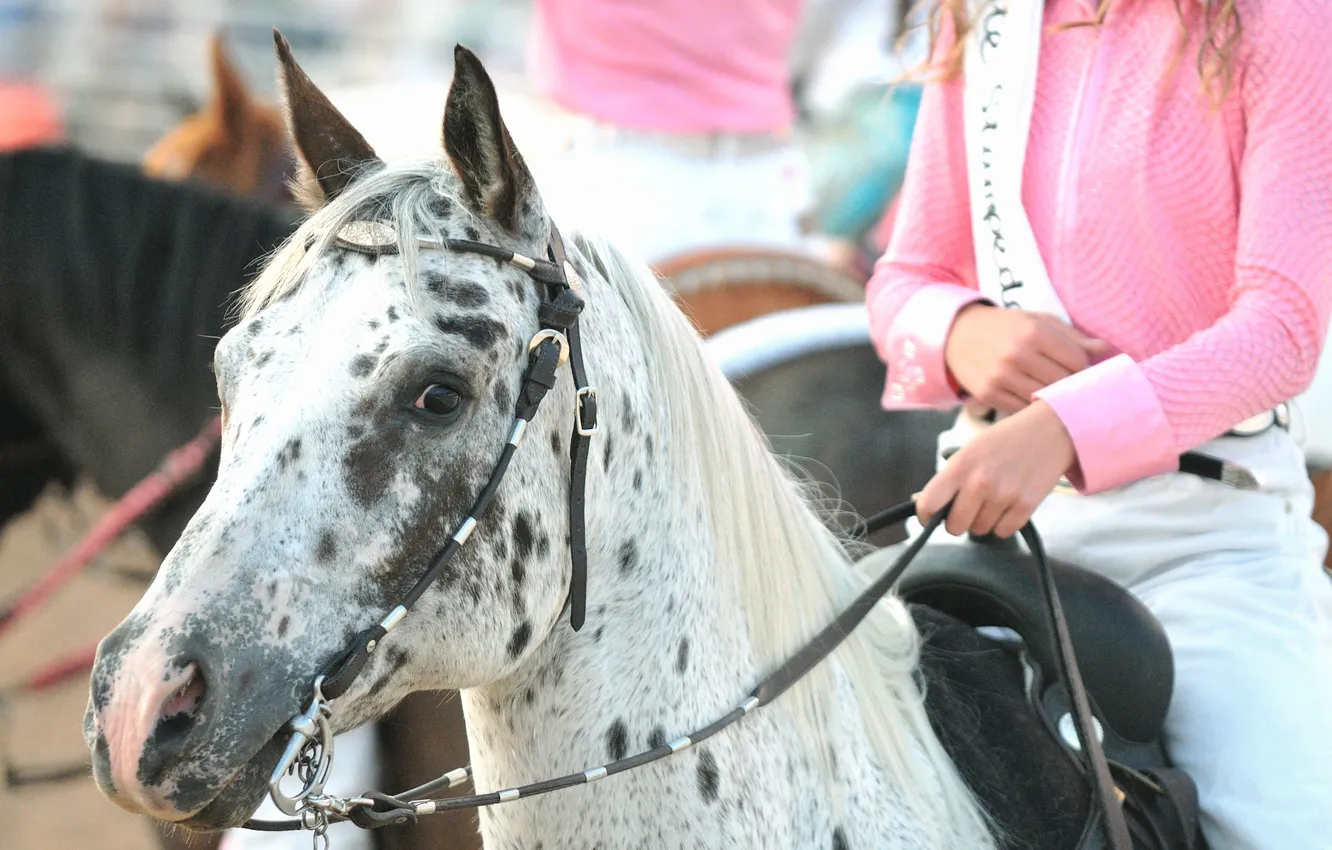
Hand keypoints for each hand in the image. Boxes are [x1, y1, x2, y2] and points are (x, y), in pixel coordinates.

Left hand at [917, 400, 1075, 538]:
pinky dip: (1003, 524)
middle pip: (954, 526)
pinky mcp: (1026, 506)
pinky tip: (1008, 505)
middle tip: (968, 508)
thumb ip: (951, 477)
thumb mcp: (970, 449)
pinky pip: (1003, 532)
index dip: (925, 516)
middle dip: (958, 521)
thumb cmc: (1006, 440)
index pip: (929, 504)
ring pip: (980, 530)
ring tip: (993, 500)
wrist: (1051, 430)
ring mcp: (1004, 496)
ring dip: (983, 521)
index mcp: (960, 466)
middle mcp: (979, 483)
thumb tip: (927, 504)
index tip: (931, 516)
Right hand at [945, 305, 1108, 413]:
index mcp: (1033, 332)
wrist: (956, 335)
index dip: (1083, 367)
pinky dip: (1030, 407)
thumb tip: (1106, 350)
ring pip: (1044, 400)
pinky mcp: (988, 394)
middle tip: (1069, 384)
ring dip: (1052, 399)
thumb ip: (1072, 336)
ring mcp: (1000, 377)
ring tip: (1052, 392)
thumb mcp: (1038, 321)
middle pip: (1063, 383)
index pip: (1078, 361)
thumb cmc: (1005, 327)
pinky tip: (1031, 397)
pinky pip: (1022, 409)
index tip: (1079, 369)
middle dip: (1070, 385)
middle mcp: (1016, 355)